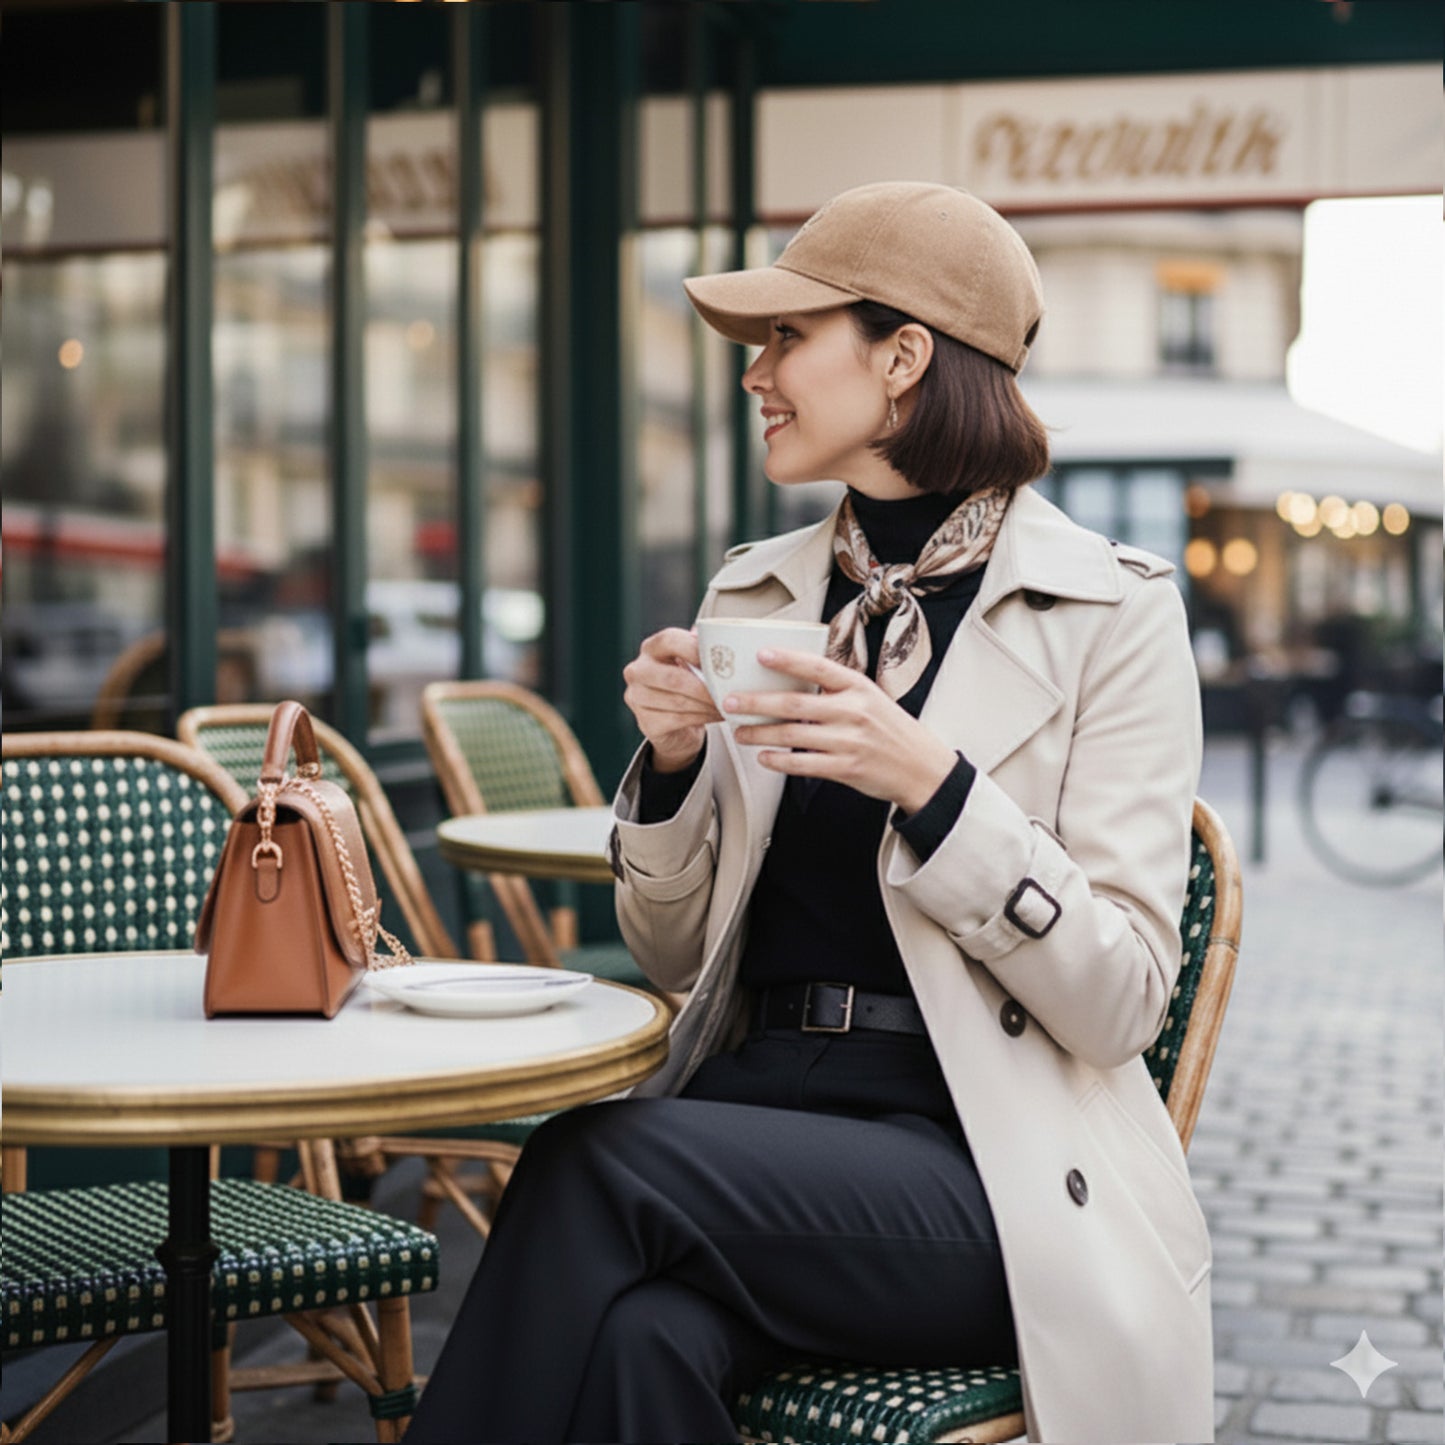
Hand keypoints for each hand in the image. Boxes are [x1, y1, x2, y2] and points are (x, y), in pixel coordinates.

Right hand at [622, 627, 723, 771]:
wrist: (674, 724)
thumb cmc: (686, 685)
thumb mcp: (692, 663)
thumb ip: (702, 649)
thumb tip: (720, 638)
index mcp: (651, 648)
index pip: (669, 640)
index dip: (695, 649)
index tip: (719, 661)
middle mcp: (637, 670)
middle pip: (674, 678)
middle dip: (706, 688)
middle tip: (729, 693)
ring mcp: (637, 697)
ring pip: (678, 701)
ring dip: (707, 705)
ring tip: (727, 705)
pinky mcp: (646, 722)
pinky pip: (678, 720)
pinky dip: (702, 718)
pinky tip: (716, 716)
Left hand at [726, 647, 957, 811]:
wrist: (923, 768)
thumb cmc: (891, 729)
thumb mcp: (870, 698)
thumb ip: (836, 689)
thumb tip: (792, 679)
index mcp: (858, 687)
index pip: (817, 666)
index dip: (787, 659)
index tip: (760, 654)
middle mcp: (853, 711)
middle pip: (794, 703)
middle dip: (756, 702)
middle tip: (730, 701)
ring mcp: (849, 741)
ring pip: (792, 736)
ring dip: (760, 734)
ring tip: (740, 731)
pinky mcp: (845, 768)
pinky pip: (803, 764)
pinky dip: (778, 761)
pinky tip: (764, 757)